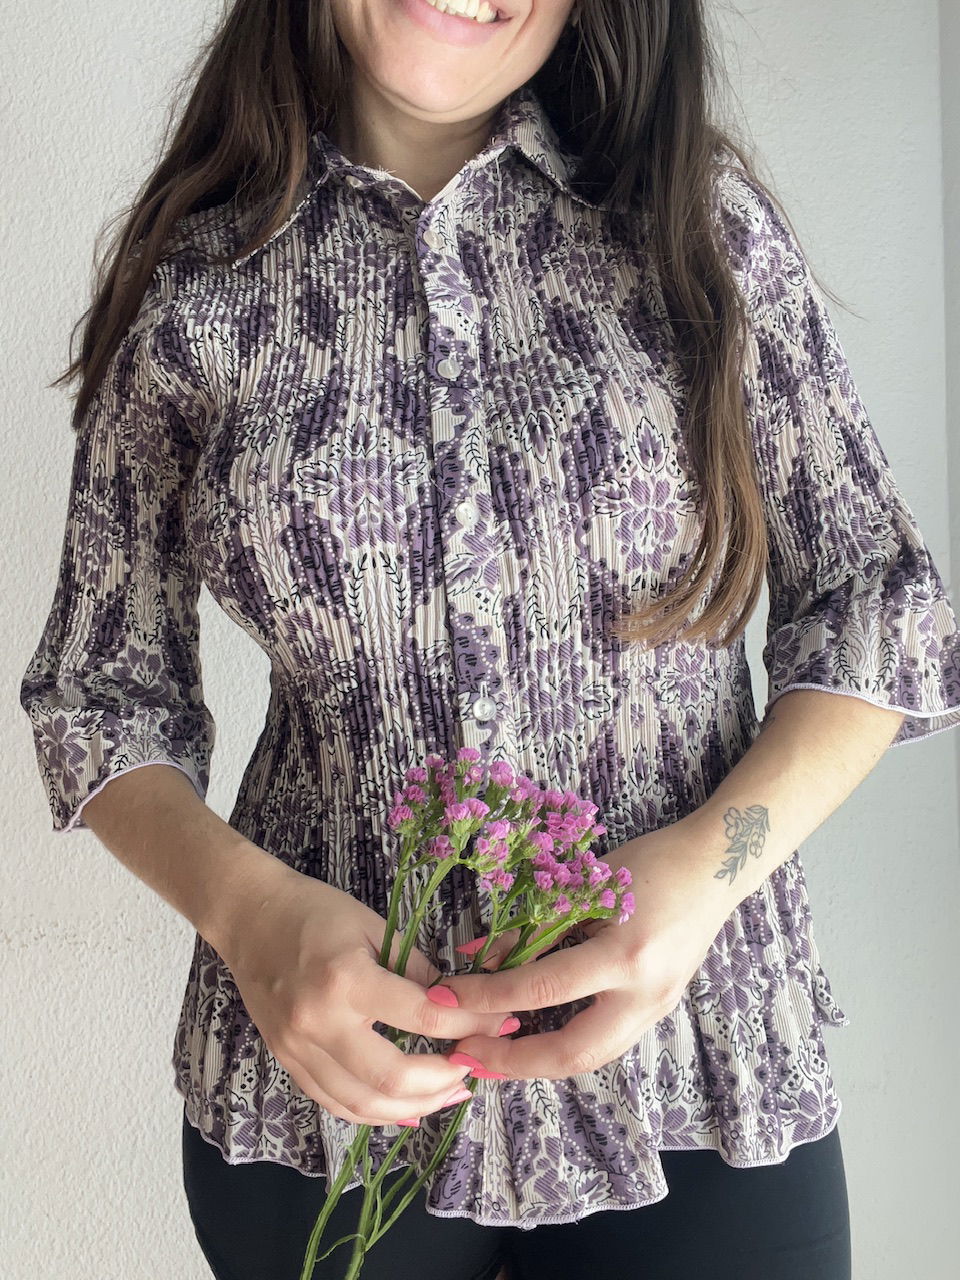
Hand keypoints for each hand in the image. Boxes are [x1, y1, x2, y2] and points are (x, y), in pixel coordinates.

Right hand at [217, 862, 510, 1125]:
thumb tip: (459, 1005)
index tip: (499, 1023)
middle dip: (444, 1080)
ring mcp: (299, 1049)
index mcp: (347, 979)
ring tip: (450, 1094)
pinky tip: (406, 1108)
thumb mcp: (374, 926)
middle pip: (393, 1076)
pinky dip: (375, 1112)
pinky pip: (336, 1103)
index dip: (468, 1024)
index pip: (423, 1016)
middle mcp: (320, 1023)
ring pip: (364, 1103)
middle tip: (475, 1068)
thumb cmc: (315, 912)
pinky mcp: (288, 1062)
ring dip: (415, 1106)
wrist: (249, 919)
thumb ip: (415, 969)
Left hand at [433, 821, 727, 1079]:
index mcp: (625, 954)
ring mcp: (658, 1009)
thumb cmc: (651, 864)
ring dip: (537, 1062)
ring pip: (590, 1057)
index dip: (488, 997)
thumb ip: (534, 927)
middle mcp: (645, 993)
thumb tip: (475, 959)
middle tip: (465, 1057)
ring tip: (490, 1058)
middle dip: (512, 1062)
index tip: (445, 998)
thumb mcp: (586, 887)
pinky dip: (565, 1045)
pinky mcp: (659, 1011)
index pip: (542, 987)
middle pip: (572, 1052)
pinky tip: (531, 1040)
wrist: (717, 866)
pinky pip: (605, 1041)